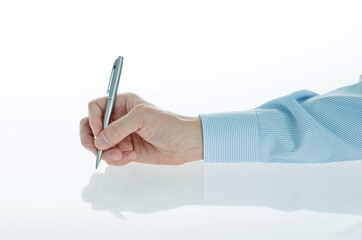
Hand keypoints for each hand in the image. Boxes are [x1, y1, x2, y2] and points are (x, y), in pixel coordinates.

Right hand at [79, 93, 202, 165]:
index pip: (96, 107)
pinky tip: (132, 156)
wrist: (184, 144)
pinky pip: (110, 156)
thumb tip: (99, 141)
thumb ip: (119, 128)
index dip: (93, 119)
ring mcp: (121, 135)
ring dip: (107, 153)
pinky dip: (117, 159)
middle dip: (91, 140)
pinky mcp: (125, 150)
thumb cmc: (169, 124)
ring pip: (99, 145)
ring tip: (123, 154)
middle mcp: (118, 118)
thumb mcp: (143, 118)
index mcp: (122, 103)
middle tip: (97, 150)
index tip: (99, 131)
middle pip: (91, 127)